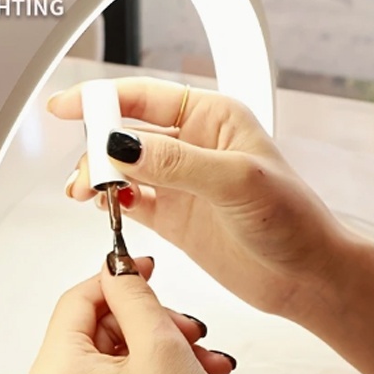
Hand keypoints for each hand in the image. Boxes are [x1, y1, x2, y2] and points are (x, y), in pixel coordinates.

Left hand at [28, 256, 246, 373]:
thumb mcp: (161, 346)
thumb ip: (134, 296)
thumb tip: (116, 268)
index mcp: (54, 372)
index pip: (78, 300)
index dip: (116, 277)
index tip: (150, 268)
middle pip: (98, 327)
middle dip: (151, 321)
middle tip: (192, 330)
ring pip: (115, 353)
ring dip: (163, 346)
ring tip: (206, 358)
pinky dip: (156, 371)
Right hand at [50, 77, 373, 373]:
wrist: (308, 276)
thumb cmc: (293, 221)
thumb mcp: (237, 182)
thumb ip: (176, 163)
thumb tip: (121, 146)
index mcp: (213, 119)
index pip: (144, 97)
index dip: (101, 99)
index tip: (65, 107)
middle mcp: (194, 146)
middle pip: (126, 133)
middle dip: (98, 149)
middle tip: (87, 176)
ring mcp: (182, 183)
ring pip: (124, 169)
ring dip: (101, 177)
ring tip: (87, 193)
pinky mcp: (176, 218)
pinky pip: (133, 201)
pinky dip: (113, 202)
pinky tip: (104, 206)